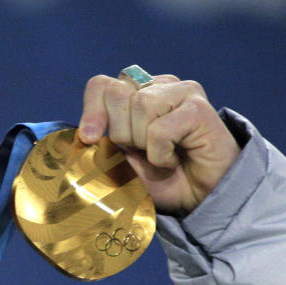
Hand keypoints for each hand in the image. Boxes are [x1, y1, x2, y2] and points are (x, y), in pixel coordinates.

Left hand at [78, 71, 240, 215]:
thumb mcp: (121, 159)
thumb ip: (103, 140)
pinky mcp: (199, 109)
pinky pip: (160, 129)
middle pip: (117, 93)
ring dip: (142, 142)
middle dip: (120, 132)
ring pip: (141, 105)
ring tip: (159, 155)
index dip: (91, 111)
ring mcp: (182, 93)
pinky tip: (173, 160)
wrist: (198, 199)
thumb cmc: (160, 179)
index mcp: (136, 94)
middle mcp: (159, 86)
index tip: (91, 139)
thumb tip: (85, 133)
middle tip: (140, 152)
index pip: (101, 85)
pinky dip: (160, 153)